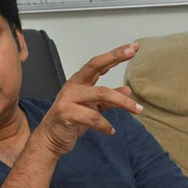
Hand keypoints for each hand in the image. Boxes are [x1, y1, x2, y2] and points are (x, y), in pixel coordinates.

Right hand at [35, 42, 142, 158]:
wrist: (50, 141)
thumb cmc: (69, 122)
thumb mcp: (93, 109)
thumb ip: (108, 100)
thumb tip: (127, 91)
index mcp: (79, 82)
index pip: (99, 64)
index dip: (115, 54)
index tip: (133, 47)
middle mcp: (74, 86)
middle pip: (95, 66)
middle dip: (114, 57)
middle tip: (132, 51)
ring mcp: (68, 98)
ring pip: (101, 94)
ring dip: (123, 102)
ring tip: (137, 109)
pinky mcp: (66, 113)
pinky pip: (93, 117)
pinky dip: (105, 125)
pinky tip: (111, 130)